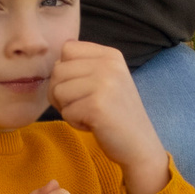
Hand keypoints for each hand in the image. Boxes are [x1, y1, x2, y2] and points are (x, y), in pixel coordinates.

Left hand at [50, 41, 169, 193]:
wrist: (140, 144)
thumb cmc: (116, 113)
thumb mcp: (107, 79)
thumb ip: (84, 66)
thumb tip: (55, 63)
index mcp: (110, 55)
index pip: (67, 49)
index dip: (66, 71)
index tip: (82, 87)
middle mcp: (108, 64)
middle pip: (58, 70)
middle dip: (62, 92)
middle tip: (84, 105)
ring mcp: (104, 84)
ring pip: (57, 91)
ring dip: (68, 108)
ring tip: (89, 114)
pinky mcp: (96, 106)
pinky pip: (65, 112)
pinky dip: (74, 122)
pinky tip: (94, 124)